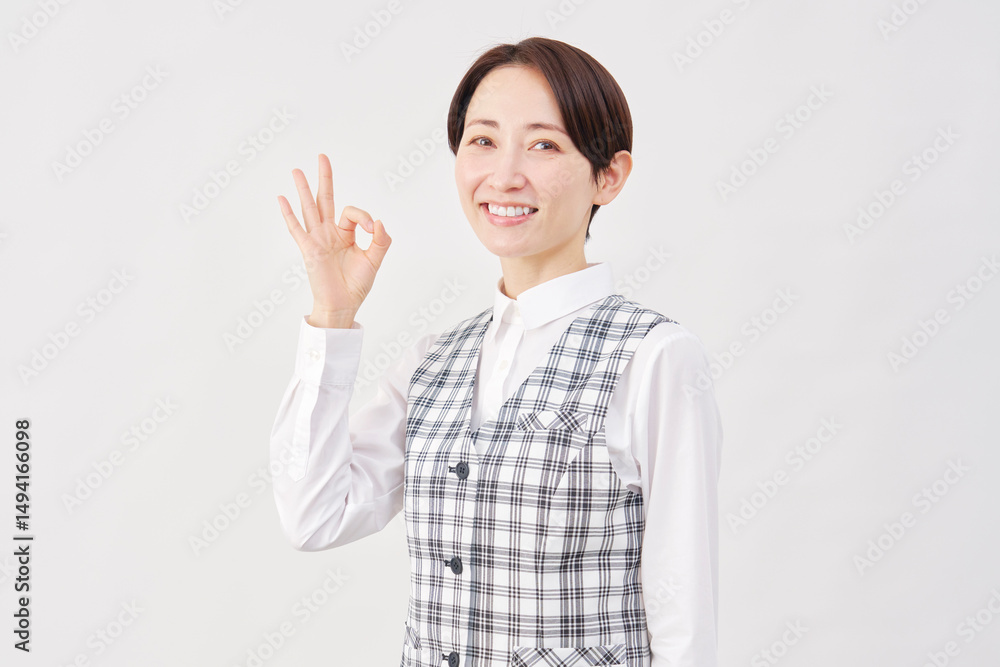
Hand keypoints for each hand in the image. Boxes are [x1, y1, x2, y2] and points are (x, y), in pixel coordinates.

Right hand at [278, 153, 390, 326]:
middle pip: (325, 200)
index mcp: (345, 234)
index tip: (374, 230)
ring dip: (303, 189)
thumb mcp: (374, 260)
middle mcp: (329, 233)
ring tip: (297, 170)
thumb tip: (379, 222)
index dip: (365, 217)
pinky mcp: (309, 250)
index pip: (352, 213)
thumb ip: (381, 240)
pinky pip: (297, 230)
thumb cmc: (356, 285)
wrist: (343, 305)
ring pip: (310, 209)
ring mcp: (317, 240)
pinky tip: (282, 199)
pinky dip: (289, 215)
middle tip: (322, 157)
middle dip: (324, 178)